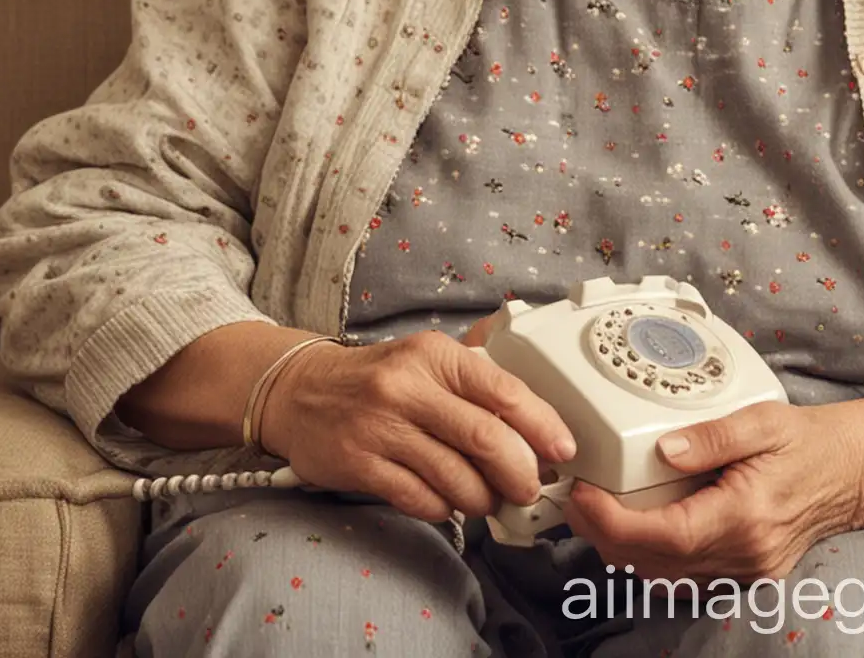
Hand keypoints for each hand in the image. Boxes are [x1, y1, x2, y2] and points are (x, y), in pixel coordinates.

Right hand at [258, 329, 576, 521]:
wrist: (300, 392)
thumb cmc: (378, 378)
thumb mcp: (426, 359)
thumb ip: (475, 382)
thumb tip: (536, 422)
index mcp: (434, 354)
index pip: (503, 389)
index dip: (542, 425)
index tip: (562, 449)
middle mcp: (408, 386)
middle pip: (486, 439)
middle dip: (520, 473)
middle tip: (529, 488)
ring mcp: (381, 427)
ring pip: (456, 478)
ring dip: (483, 498)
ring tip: (487, 499)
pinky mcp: (361, 464)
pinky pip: (421, 499)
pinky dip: (444, 508)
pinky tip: (447, 501)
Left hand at [561, 396, 863, 582]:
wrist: (857, 472)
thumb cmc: (810, 441)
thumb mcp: (762, 420)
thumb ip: (710, 436)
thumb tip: (663, 448)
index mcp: (746, 514)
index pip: (664, 535)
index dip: (613, 522)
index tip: (584, 496)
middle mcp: (745, 552)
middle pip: (656, 562)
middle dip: (605, 535)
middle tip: (576, 499)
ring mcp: (747, 569)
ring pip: (667, 576)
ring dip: (624, 550)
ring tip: (596, 511)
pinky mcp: (747, 571)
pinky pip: (688, 575)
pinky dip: (654, 556)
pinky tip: (637, 528)